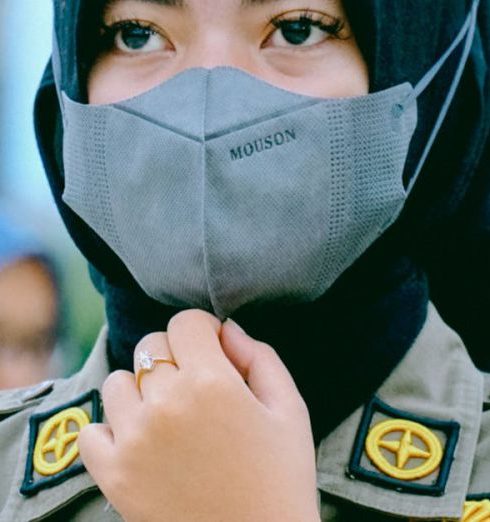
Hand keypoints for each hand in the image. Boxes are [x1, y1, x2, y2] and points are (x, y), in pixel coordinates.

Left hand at [78, 310, 319, 521]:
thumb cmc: (281, 479)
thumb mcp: (290, 409)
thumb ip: (260, 356)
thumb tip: (226, 329)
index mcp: (211, 383)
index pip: (185, 322)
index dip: (202, 330)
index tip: (212, 350)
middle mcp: (166, 404)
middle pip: (150, 346)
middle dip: (174, 355)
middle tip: (195, 385)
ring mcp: (134, 440)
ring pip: (117, 381)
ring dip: (140, 389)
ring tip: (167, 414)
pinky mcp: (113, 476)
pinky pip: (91, 430)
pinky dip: (112, 430)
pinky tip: (140, 442)